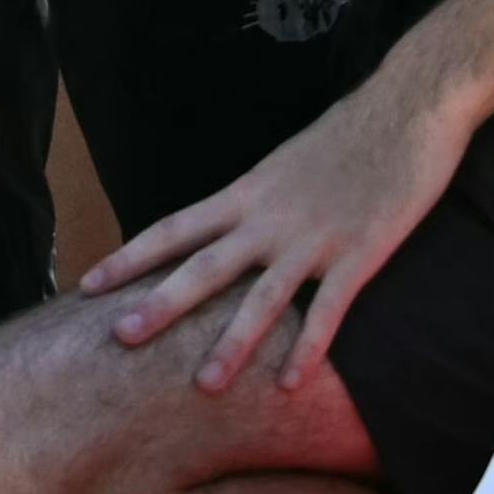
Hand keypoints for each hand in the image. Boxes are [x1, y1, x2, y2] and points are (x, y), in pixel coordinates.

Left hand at [81, 72, 471, 401]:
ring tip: (204, 386)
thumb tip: (227, 229)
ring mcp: (314, 237)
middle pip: (204, 266)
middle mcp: (269, 217)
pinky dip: (310, 348)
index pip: (173, 228)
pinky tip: (290, 384)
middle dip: (159, 303)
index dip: (129, 258)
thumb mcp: (283, 166)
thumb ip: (255, 201)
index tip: (87, 283)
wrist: (406, 108)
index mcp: (246, 193)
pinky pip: (330, 310)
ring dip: (233, 343)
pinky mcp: (361, 252)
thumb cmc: (347, 137)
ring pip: (263, 298)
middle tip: (118, 338)